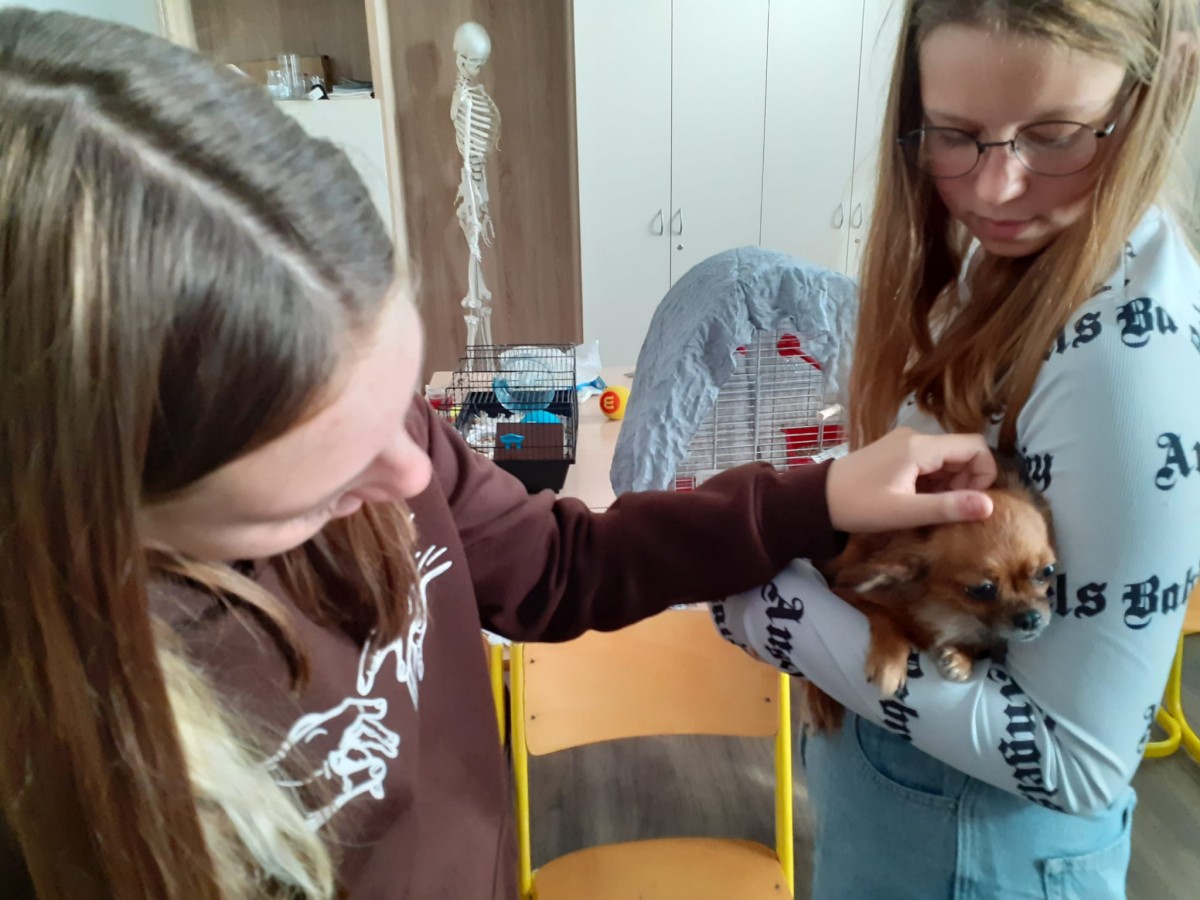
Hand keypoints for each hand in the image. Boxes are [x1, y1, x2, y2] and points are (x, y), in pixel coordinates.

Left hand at [826, 427, 994, 532]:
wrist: (816, 498)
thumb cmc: (858, 506)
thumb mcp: (904, 512)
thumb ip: (947, 508)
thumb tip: (989, 506)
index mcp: (920, 447)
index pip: (975, 446)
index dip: (984, 473)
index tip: (971, 502)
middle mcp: (915, 437)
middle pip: (962, 452)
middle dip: (967, 481)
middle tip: (949, 509)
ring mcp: (904, 443)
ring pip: (946, 458)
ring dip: (950, 483)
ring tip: (930, 508)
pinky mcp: (895, 452)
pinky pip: (928, 461)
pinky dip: (933, 481)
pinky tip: (917, 501)